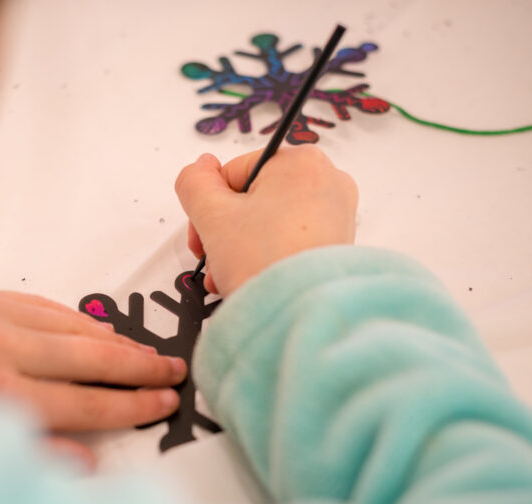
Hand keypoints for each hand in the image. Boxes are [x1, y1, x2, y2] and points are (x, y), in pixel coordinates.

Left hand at [0, 284, 185, 462]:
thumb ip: (27, 454)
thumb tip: (89, 464)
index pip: (83, 403)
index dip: (130, 406)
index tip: (164, 405)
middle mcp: (2, 353)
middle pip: (89, 362)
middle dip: (139, 370)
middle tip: (177, 374)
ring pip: (75, 330)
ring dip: (118, 344)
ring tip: (153, 355)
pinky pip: (49, 307)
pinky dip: (81, 321)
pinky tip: (103, 332)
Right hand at [174, 147, 357, 296]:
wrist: (301, 314)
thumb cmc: (263, 261)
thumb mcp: (211, 215)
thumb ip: (194, 183)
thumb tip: (199, 169)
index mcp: (300, 162)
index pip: (235, 172)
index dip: (209, 205)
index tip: (201, 235)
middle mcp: (327, 181)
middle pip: (253, 198)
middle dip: (224, 231)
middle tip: (212, 257)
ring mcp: (337, 215)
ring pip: (270, 222)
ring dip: (240, 247)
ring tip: (227, 275)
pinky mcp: (338, 244)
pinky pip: (291, 241)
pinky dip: (267, 256)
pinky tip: (250, 279)